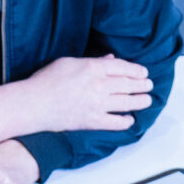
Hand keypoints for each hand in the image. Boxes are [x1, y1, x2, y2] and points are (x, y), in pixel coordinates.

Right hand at [0, 55, 150, 138]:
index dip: (136, 70)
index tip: (143, 72)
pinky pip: (115, 122)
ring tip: (147, 100)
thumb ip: (93, 62)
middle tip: (149, 85)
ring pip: (127, 103)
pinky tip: (130, 119)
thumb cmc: (46, 80)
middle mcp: (98, 86)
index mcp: (92, 68)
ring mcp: (97, 105)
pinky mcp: (93, 121)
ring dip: (140, 101)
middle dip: (142, 85)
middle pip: (128, 84)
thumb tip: (110, 60)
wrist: (34, 104)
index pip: (122, 67)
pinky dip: (125, 121)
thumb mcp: (69, 62)